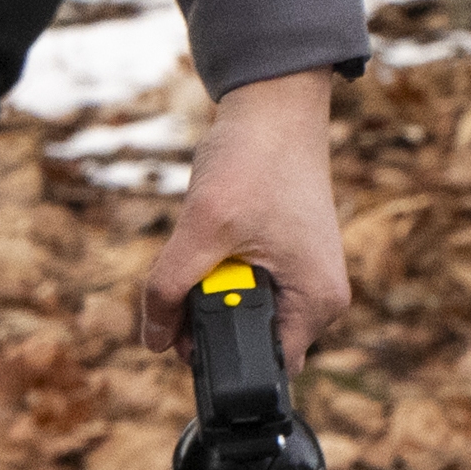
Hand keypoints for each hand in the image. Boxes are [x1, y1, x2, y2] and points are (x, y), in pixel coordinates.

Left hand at [136, 67, 348, 367]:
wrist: (274, 103)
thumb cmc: (256, 158)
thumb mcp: (203, 226)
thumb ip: (171, 287)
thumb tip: (151, 339)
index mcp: (316, 303)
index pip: (262, 365)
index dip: (214, 354)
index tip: (180, 327)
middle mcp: (319, 296)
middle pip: (250, 336)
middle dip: (208, 313)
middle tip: (186, 275)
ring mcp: (306, 274)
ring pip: (243, 306)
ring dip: (211, 284)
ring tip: (209, 239)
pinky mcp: (290, 254)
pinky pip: (247, 279)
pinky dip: (222, 263)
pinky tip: (219, 230)